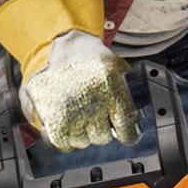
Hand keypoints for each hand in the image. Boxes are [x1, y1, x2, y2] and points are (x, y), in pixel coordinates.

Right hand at [22, 31, 138, 150]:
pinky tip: (67, 127)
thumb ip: (127, 95)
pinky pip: (64, 143)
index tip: (128, 135)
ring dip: (82, 133)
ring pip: (83, 142)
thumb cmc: (89, 59)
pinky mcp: (54, 118)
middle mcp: (91, 100)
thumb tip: (133, 126)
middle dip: (100, 129)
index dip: (128, 135)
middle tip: (94, 114)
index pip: (126, 128)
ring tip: (78, 114)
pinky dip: (66, 140)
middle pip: (103, 137)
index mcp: (110, 86)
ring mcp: (71, 111)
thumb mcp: (116, 68)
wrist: (58, 44)